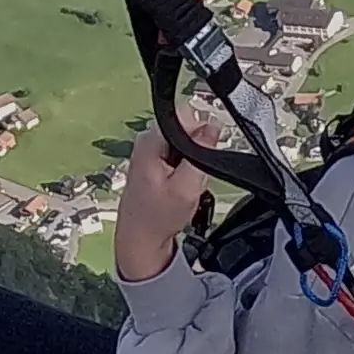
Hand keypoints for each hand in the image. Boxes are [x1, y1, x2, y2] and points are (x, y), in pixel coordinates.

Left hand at [114, 108, 219, 282]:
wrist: (141, 239)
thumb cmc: (157, 218)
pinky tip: (182, 185)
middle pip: (186, 127)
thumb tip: (212, 127)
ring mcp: (150, 150)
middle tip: (194, 174)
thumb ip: (201, 156)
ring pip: (186, 142)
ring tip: (187, 182)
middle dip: (199, 148)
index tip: (206, 151)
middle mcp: (147, 140)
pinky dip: (187, 168)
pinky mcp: (155, 160)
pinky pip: (181, 154)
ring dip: (194, 160)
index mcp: (150, 141)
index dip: (202, 130)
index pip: (184, 114)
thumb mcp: (186, 188)